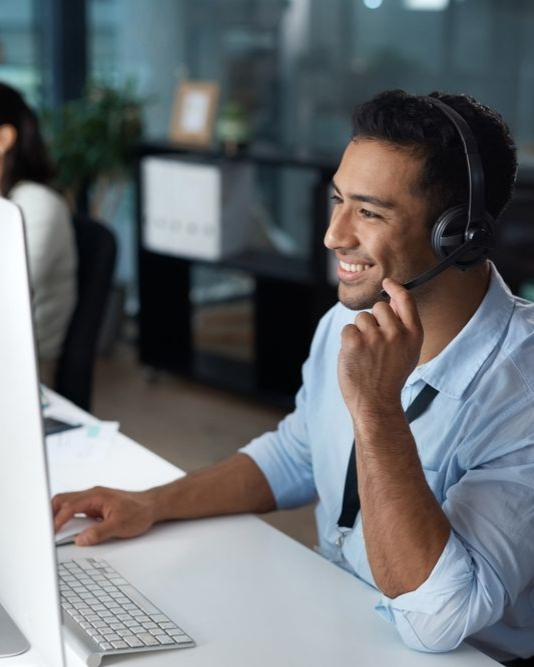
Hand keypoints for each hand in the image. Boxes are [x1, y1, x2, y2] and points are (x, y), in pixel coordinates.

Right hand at [52, 486, 157, 545]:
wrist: (152, 506)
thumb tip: (81, 540)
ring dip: (58, 514)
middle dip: (51, 513)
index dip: (58, 520)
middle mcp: (92, 495)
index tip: (51, 532)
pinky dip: (67, 517)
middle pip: (63, 500)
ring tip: (51, 529)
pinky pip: (76, 509)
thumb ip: (98, 533)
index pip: (70, 506)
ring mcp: (93, 500)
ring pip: (68, 503)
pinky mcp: (95, 506)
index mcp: (96, 496)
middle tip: (45, 529)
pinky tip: (66, 528)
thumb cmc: (139, 511)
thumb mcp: (119, 525)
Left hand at [338, 278, 423, 416]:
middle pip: (378, 307)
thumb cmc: (389, 378)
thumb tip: (390, 300)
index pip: (406, 300)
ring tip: (366, 356)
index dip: (395, 288)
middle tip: (375, 346)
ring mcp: (375, 337)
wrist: (376, 403)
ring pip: (361, 319)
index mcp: (413, 335)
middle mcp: (396, 333)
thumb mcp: (407, 352)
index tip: (387, 282)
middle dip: (373, 320)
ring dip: (359, 333)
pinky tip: (355, 358)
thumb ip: (402, 326)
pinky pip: (347, 329)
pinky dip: (348, 342)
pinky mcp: (355, 341)